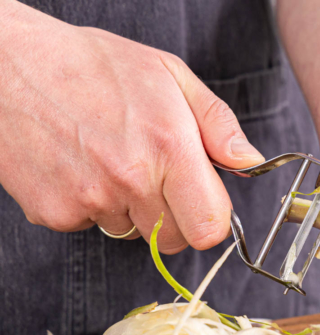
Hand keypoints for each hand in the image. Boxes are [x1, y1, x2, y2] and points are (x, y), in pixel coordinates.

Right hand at [0, 1, 263, 252]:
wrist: (5, 64)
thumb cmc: (91, 64)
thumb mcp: (169, 75)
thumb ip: (218, 124)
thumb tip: (249, 162)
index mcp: (169, 148)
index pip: (209, 228)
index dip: (211, 219)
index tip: (203, 203)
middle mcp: (130, 180)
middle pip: (172, 240)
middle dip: (173, 216)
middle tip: (155, 175)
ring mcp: (89, 200)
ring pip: (132, 234)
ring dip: (130, 209)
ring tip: (111, 159)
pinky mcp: (54, 213)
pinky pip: (91, 226)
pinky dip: (90, 206)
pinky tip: (80, 166)